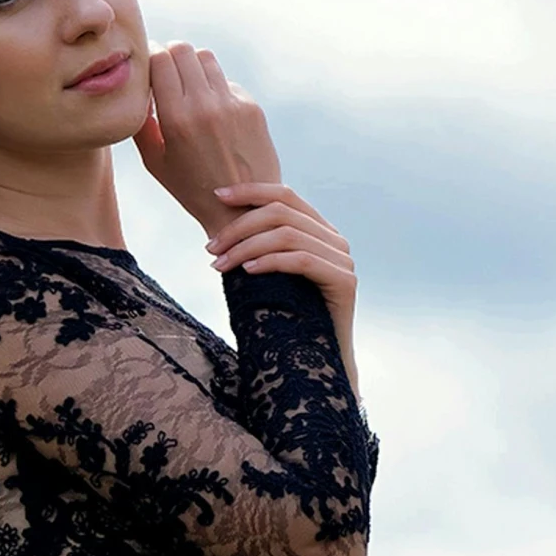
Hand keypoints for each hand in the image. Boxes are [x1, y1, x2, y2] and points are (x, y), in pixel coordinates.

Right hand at [130, 41, 281, 233]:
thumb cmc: (191, 189)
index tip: (148, 64)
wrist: (243, 210)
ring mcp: (232, 104)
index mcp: (177, 119)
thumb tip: (138, 90)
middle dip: (171, 54)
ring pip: (206, 59)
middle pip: (184, 50)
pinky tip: (212, 111)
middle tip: (166, 69)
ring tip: (188, 86)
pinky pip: (226, 82)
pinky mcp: (252, 108)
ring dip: (193, 65)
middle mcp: (205, 106)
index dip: (151, 55)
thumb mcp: (155, 161)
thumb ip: (141, 123)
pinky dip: (215, 88)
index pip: (161, 59)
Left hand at [204, 181, 360, 398]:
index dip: (251, 191)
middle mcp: (335, 240)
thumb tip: (220, 227)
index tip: (217, 196)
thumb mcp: (269, 276)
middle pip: (282, 212)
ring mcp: (343, 260)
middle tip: (210, 249)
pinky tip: (246, 273)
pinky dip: (269, 261)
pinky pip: (301, 260)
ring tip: (220, 265)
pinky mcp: (345, 282)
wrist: (319, 364)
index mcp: (319, 231)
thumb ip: (259, 246)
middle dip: (239, 227)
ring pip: (288, 234)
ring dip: (246, 247)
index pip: (285, 195)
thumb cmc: (287, 320)